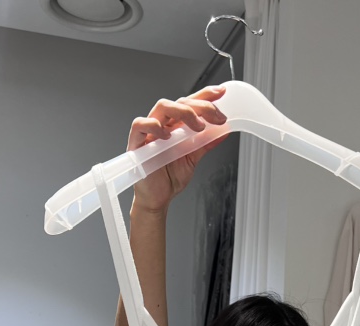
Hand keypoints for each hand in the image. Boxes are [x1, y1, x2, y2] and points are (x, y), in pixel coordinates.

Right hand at [129, 86, 228, 213]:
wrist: (158, 198)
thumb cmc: (169, 178)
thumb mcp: (193, 158)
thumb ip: (205, 143)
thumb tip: (222, 131)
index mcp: (176, 126)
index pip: (189, 103)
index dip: (204, 95)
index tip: (221, 92)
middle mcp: (163, 125)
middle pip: (179, 102)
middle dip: (201, 106)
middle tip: (217, 117)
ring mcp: (149, 132)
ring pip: (162, 107)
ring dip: (183, 112)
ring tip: (198, 126)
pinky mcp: (137, 143)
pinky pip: (140, 125)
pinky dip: (154, 126)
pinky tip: (167, 135)